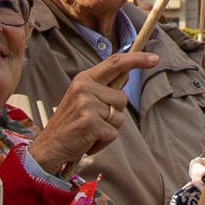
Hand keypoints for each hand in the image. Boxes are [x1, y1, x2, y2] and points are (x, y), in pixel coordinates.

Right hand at [34, 49, 156, 176]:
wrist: (49, 145)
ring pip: (119, 118)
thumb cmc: (71, 123)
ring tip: (90, 131)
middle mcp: (84, 88)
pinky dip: (103, 142)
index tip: (155, 58)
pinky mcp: (89, 123)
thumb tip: (127, 74)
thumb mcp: (83, 98)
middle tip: (93, 121)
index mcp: (84, 79)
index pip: (115, 63)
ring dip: (109, 129)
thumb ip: (104, 87)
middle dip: (114, 114)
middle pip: (122, 99)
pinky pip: (112, 133)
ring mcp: (86, 105)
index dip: (136, 60)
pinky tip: (88, 141)